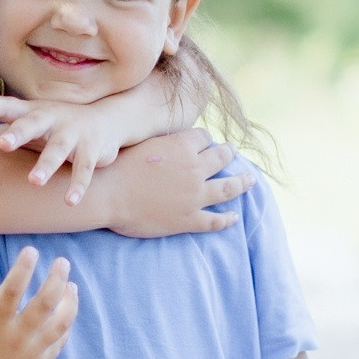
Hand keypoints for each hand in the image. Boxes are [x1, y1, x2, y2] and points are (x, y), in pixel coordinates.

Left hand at [0, 95, 128, 205]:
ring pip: (58, 149)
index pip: (9, 107)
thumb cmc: (55, 125)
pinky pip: (84, 169)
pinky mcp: (91, 150)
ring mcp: (73, 133)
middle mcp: (51, 119)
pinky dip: (78, 185)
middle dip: (19, 133)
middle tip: (4, 144)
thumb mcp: (29, 124)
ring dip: (46, 165)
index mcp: (32, 112)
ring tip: (34, 181)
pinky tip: (70, 201)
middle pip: (33, 124)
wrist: (107, 120)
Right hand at [0, 249, 77, 358]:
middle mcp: (14, 338)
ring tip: (72, 285)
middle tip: (62, 262)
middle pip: (44, 304)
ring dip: (70, 302)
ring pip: (59, 323)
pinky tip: (67, 309)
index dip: (22, 269)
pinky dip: (66, 324)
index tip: (31, 251)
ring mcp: (30, 352)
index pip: (10, 291)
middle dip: (56, 280)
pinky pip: (59, 341)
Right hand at [104, 129, 251, 237]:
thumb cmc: (117, 166)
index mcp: (183, 147)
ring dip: (242, 182)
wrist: (107, 194)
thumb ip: (164, 141)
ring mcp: (194, 196)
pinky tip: (234, 217)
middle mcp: (194, 169)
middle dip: (228, 154)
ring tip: (250, 180)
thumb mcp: (143, 142)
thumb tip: (174, 138)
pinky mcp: (188, 220)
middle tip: (233, 153)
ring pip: (228, 188)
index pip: (204, 138)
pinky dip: (227, 219)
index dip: (205, 140)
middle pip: (222, 157)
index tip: (205, 143)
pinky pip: (215, 220)